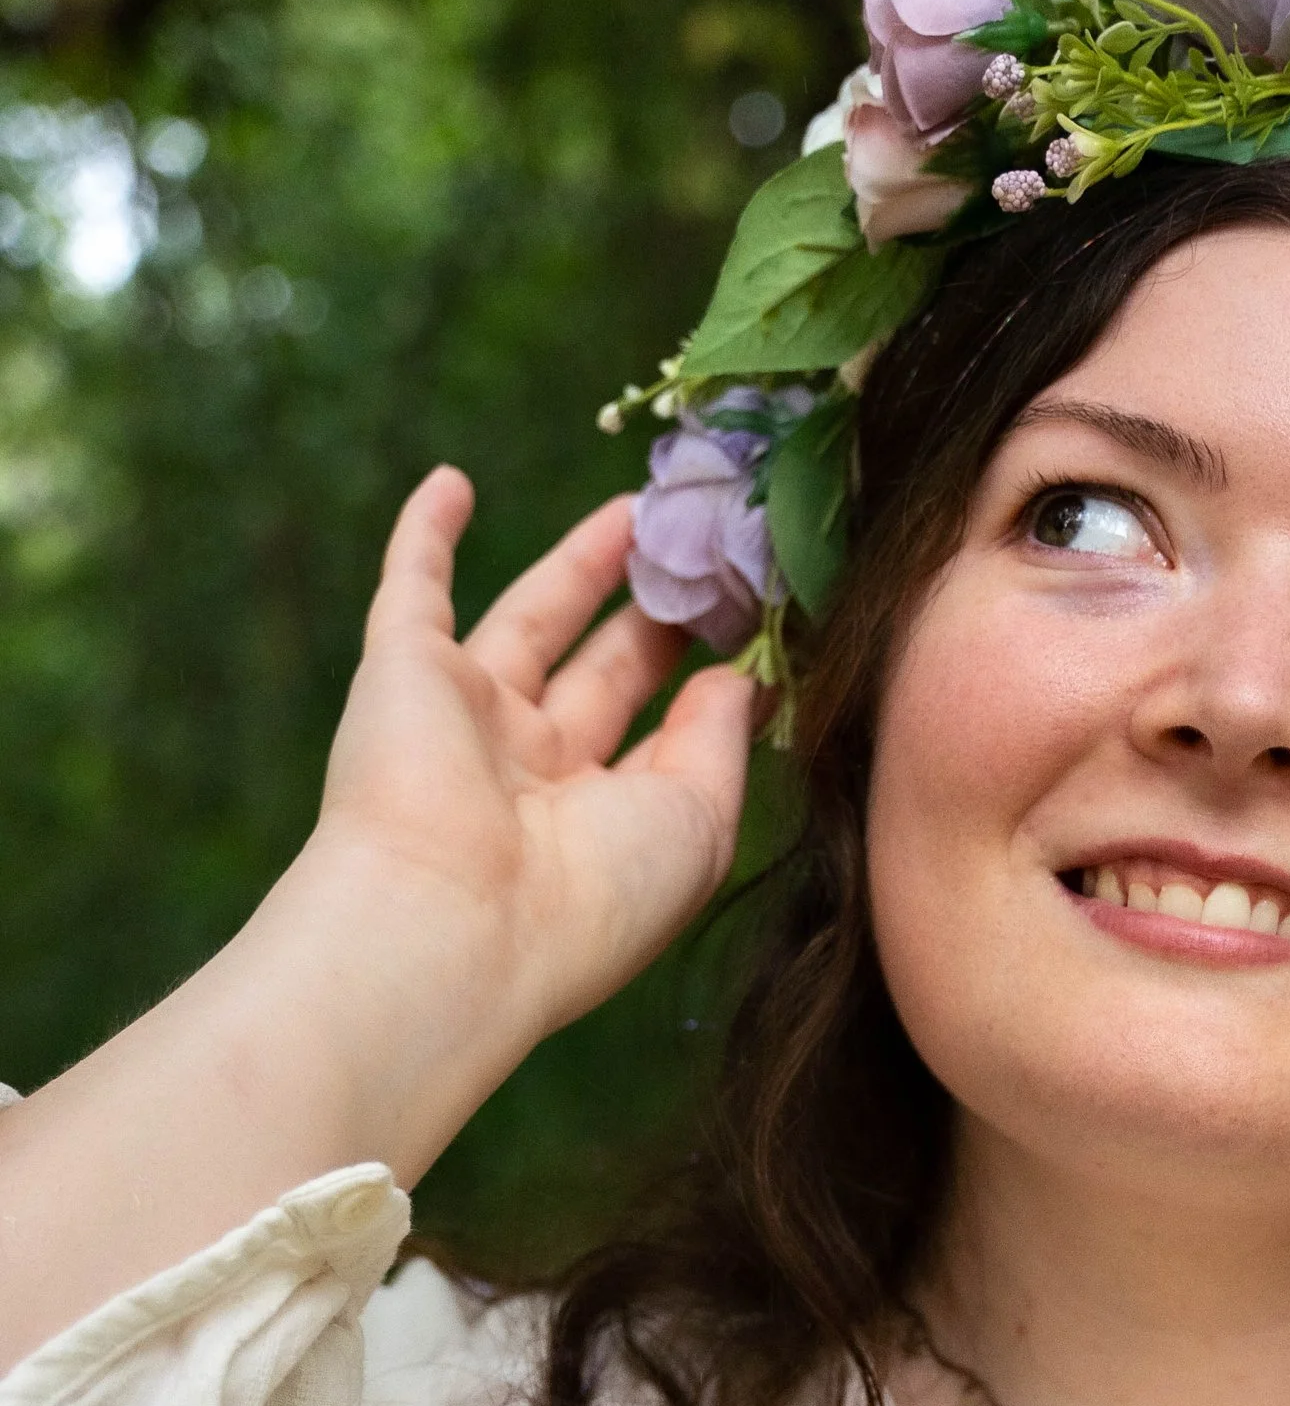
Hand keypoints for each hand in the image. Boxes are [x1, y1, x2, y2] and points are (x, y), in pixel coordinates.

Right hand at [312, 464, 757, 1057]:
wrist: (454, 923)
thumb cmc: (594, 897)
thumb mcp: (697, 823)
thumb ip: (722, 741)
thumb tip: (742, 676)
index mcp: (607, 826)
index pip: (672, 738)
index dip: (719, 677)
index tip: (772, 619)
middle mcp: (536, 775)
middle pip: (609, 671)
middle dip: (661, 612)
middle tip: (715, 546)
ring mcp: (468, 720)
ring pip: (533, 621)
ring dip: (580, 563)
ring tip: (638, 506)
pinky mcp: (402, 672)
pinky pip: (410, 591)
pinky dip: (421, 537)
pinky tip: (452, 482)